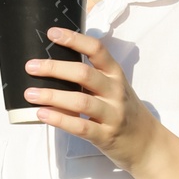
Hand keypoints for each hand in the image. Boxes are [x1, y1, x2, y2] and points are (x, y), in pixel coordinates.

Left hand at [25, 29, 165, 173]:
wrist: (148, 145)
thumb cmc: (125, 113)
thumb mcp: (115, 89)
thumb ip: (93, 78)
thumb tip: (54, 68)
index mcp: (116, 75)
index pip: (96, 50)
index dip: (74, 39)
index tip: (52, 33)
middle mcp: (115, 91)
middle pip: (83, 74)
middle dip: (54, 68)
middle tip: (31, 66)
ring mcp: (112, 114)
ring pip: (80, 101)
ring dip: (52, 95)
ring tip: (30, 94)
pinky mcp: (106, 136)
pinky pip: (81, 126)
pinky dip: (59, 119)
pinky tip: (42, 114)